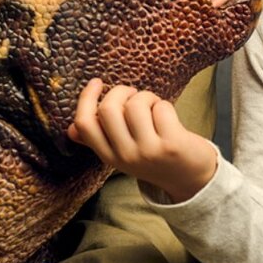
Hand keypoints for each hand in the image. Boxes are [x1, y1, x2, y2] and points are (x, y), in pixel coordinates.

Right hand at [68, 79, 217, 202]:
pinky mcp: (171, 145)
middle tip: (133, 94)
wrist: (192, 179)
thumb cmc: (154, 157)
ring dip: (146, 97)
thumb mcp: (123, 154)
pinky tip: (167, 116)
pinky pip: (160, 108)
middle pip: (108, 109)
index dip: (86, 98)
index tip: (96, 82)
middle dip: (121, 91)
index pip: (84, 125)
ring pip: (135, 105)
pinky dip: (163, 105)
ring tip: (153, 106)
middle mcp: (126, 157)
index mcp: (110, 157)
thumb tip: (71, 130)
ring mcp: (149, 152)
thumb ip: (100, 140)